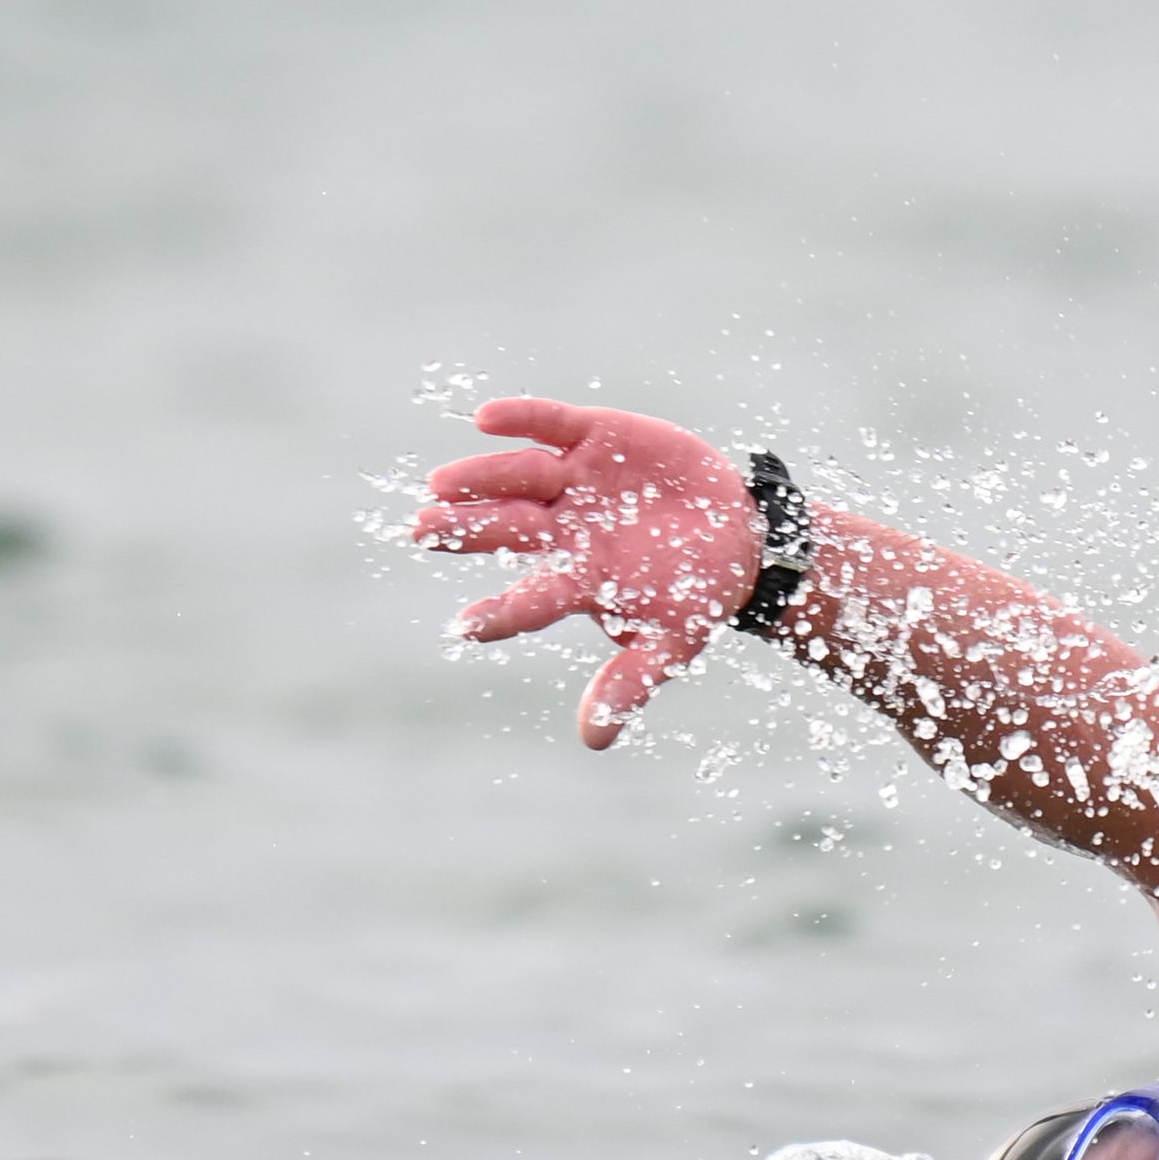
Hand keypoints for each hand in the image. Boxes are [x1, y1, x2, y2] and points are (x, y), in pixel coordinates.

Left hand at [408, 395, 766, 748]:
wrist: (737, 535)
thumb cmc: (695, 595)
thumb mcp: (672, 644)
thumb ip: (631, 683)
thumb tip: (594, 741)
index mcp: (577, 580)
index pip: (530, 600)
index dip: (500, 613)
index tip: (465, 626)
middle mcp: (564, 529)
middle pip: (508, 529)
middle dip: (466, 530)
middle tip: (421, 530)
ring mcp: (575, 481)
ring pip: (520, 476)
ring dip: (482, 479)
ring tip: (441, 484)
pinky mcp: (596, 437)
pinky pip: (552, 424)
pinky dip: (523, 418)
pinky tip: (486, 418)